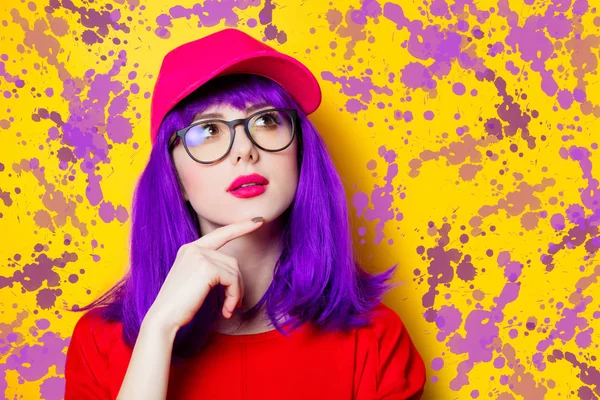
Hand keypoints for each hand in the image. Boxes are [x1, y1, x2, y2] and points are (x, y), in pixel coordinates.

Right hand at [146, 217, 263, 331]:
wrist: (163, 318)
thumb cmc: (179, 305)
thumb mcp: (195, 280)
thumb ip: (210, 269)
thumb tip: (234, 273)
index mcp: (190, 249)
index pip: (220, 234)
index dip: (240, 227)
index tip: (258, 220)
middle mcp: (194, 248)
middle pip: (231, 261)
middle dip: (237, 284)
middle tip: (236, 304)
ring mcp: (200, 256)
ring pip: (234, 271)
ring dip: (236, 293)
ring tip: (229, 309)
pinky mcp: (207, 268)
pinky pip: (232, 280)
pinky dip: (233, 296)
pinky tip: (226, 310)